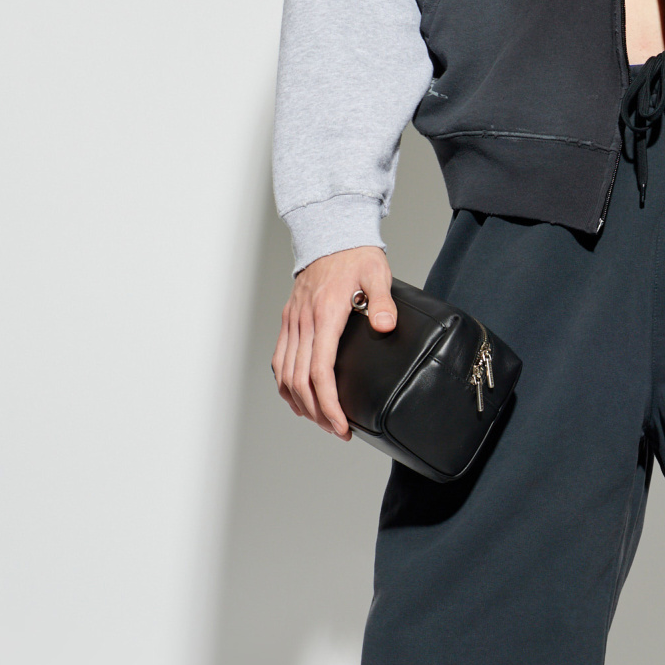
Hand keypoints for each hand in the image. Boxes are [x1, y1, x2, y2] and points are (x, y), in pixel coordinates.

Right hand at [272, 245, 394, 438]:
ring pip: (285, 373)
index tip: (341, 425)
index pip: (320, 371)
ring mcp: (293, 321)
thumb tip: (384, 325)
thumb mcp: (378, 273)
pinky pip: (280, 358)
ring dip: (300, 402)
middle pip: (300, 380)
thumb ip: (382, 301)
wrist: (330, 233)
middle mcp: (303, 321)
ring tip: (321, 420)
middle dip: (317, 412)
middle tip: (337, 431)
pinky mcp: (290, 319)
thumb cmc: (356, 255)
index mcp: (324, 314)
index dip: (329, 404)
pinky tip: (298, 397)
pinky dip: (285, 383)